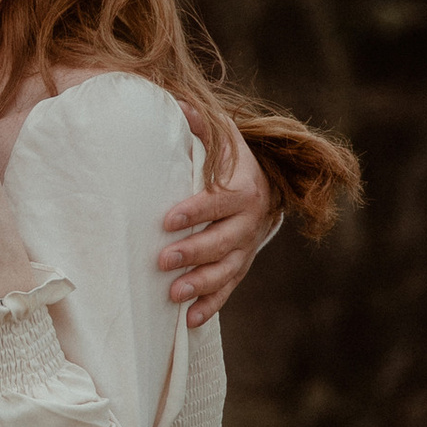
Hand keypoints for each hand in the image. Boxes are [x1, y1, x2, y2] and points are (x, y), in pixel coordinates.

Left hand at [160, 126, 279, 329]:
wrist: (264, 184)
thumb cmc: (230, 158)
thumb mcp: (222, 135)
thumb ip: (200, 123)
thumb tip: (178, 105)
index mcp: (244, 188)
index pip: (221, 202)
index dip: (196, 211)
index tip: (167, 220)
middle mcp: (249, 221)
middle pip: (223, 241)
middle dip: (194, 252)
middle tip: (163, 260)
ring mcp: (246, 247)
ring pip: (227, 270)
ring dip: (201, 284)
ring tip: (173, 295)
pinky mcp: (241, 265)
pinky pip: (229, 289)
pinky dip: (211, 305)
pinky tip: (189, 320)